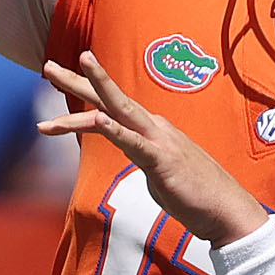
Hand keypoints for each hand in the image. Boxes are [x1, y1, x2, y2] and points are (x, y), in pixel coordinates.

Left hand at [40, 51, 266, 247]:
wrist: (227, 210)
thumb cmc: (195, 193)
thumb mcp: (160, 169)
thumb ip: (143, 155)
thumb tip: (133, 154)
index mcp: (150, 129)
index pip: (108, 108)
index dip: (83, 93)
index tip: (56, 79)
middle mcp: (153, 127)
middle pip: (108, 99)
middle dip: (78, 80)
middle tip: (48, 66)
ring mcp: (159, 141)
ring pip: (121, 109)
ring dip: (99, 86)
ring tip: (79, 63)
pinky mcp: (163, 161)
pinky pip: (135, 144)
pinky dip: (116, 131)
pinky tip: (99, 120)